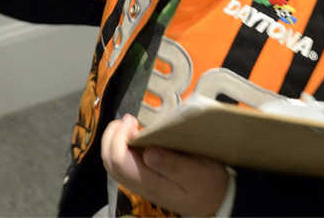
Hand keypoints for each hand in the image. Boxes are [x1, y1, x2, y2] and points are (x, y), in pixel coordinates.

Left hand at [101, 115, 229, 215]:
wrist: (214, 202)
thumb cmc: (208, 185)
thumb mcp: (197, 173)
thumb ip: (172, 165)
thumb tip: (148, 152)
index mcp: (151, 182)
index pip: (119, 160)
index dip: (119, 138)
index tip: (132, 121)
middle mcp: (140, 184)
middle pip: (109, 161)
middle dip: (111, 136)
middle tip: (126, 120)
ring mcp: (140, 183)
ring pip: (112, 163)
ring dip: (114, 141)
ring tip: (128, 125)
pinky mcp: (144, 179)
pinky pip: (122, 164)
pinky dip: (121, 146)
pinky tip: (134, 136)